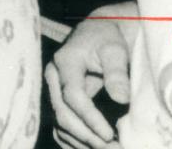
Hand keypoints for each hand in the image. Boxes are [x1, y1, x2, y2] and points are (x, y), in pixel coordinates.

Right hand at [46, 4, 135, 148]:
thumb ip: (116, 72)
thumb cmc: (104, 40)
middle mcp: (52, 77)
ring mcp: (52, 89)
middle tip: (113, 148)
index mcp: (64, 62)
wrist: (93, 34)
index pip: (71, 95)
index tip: (110, 135)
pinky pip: (59, 125)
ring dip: (81, 142)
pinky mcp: (56, 99)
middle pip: (62, 113)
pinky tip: (90, 147)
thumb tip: (120, 98)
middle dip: (87, 135)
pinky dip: (73, 141)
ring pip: (59, 123)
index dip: (89, 118)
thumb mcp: (114, 49)